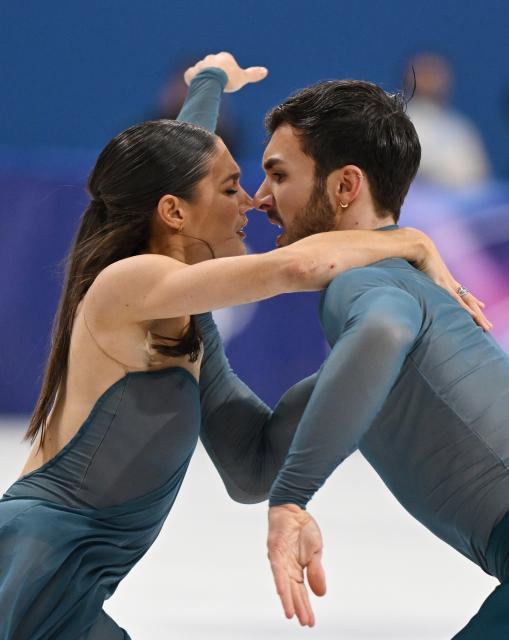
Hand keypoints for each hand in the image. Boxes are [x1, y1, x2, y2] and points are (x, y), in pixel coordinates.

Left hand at [184, 51, 267, 92]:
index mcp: (224, 57)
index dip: (228, 73)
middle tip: (219, 86)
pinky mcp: (191, 73)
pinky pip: (190, 76)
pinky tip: (197, 87)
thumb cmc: (228, 79)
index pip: (226, 63)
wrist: (212, 81)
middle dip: (216, 74)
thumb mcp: (243, 77)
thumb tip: (265, 71)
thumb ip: (253, 74)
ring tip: (208, 89)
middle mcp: (211, 58)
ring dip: (204, 78)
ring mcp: (200, 65)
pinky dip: (192, 81)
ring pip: (202, 71)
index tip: (229, 81)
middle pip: (214, 66)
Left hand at [267, 504, 325, 626]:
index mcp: (296, 569)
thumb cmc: (303, 529)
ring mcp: (279, 559)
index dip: (305, 606)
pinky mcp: (274, 550)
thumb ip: (316, 571)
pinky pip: (277, 568)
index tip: (310, 622)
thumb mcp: (315, 551)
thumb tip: (321, 594)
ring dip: (287, 598)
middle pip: (292, 591)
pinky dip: (280, 580)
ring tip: (292, 614)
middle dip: (298, 607)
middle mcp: (286, 567)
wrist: (293, 507)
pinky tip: (283, 592)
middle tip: (304, 623)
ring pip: (283, 583)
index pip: (301, 591)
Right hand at [409, 228, 492, 331]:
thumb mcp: (414, 270)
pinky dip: (465, 308)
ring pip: (467, 302)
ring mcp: (447, 282)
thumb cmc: (412, 255)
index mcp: (442, 278)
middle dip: (477, 312)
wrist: (417, 245)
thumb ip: (413, 277)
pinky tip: (473, 316)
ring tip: (487, 326)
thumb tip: (403, 279)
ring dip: (477, 315)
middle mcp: (448, 281)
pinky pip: (457, 299)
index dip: (470, 299)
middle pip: (468, 299)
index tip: (481, 305)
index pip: (460, 291)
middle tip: (488, 325)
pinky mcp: (442, 284)